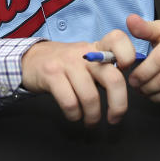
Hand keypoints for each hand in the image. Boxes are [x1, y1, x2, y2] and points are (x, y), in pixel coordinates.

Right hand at [20, 29, 136, 124]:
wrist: (32, 59)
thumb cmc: (68, 64)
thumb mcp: (89, 60)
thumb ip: (107, 69)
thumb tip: (127, 89)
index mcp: (98, 47)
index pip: (118, 39)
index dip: (128, 54)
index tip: (127, 71)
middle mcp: (85, 53)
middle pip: (113, 79)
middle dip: (119, 105)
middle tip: (115, 119)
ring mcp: (67, 63)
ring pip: (90, 97)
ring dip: (93, 116)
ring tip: (91, 121)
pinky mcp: (51, 75)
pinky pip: (70, 102)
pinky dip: (75, 115)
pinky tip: (75, 115)